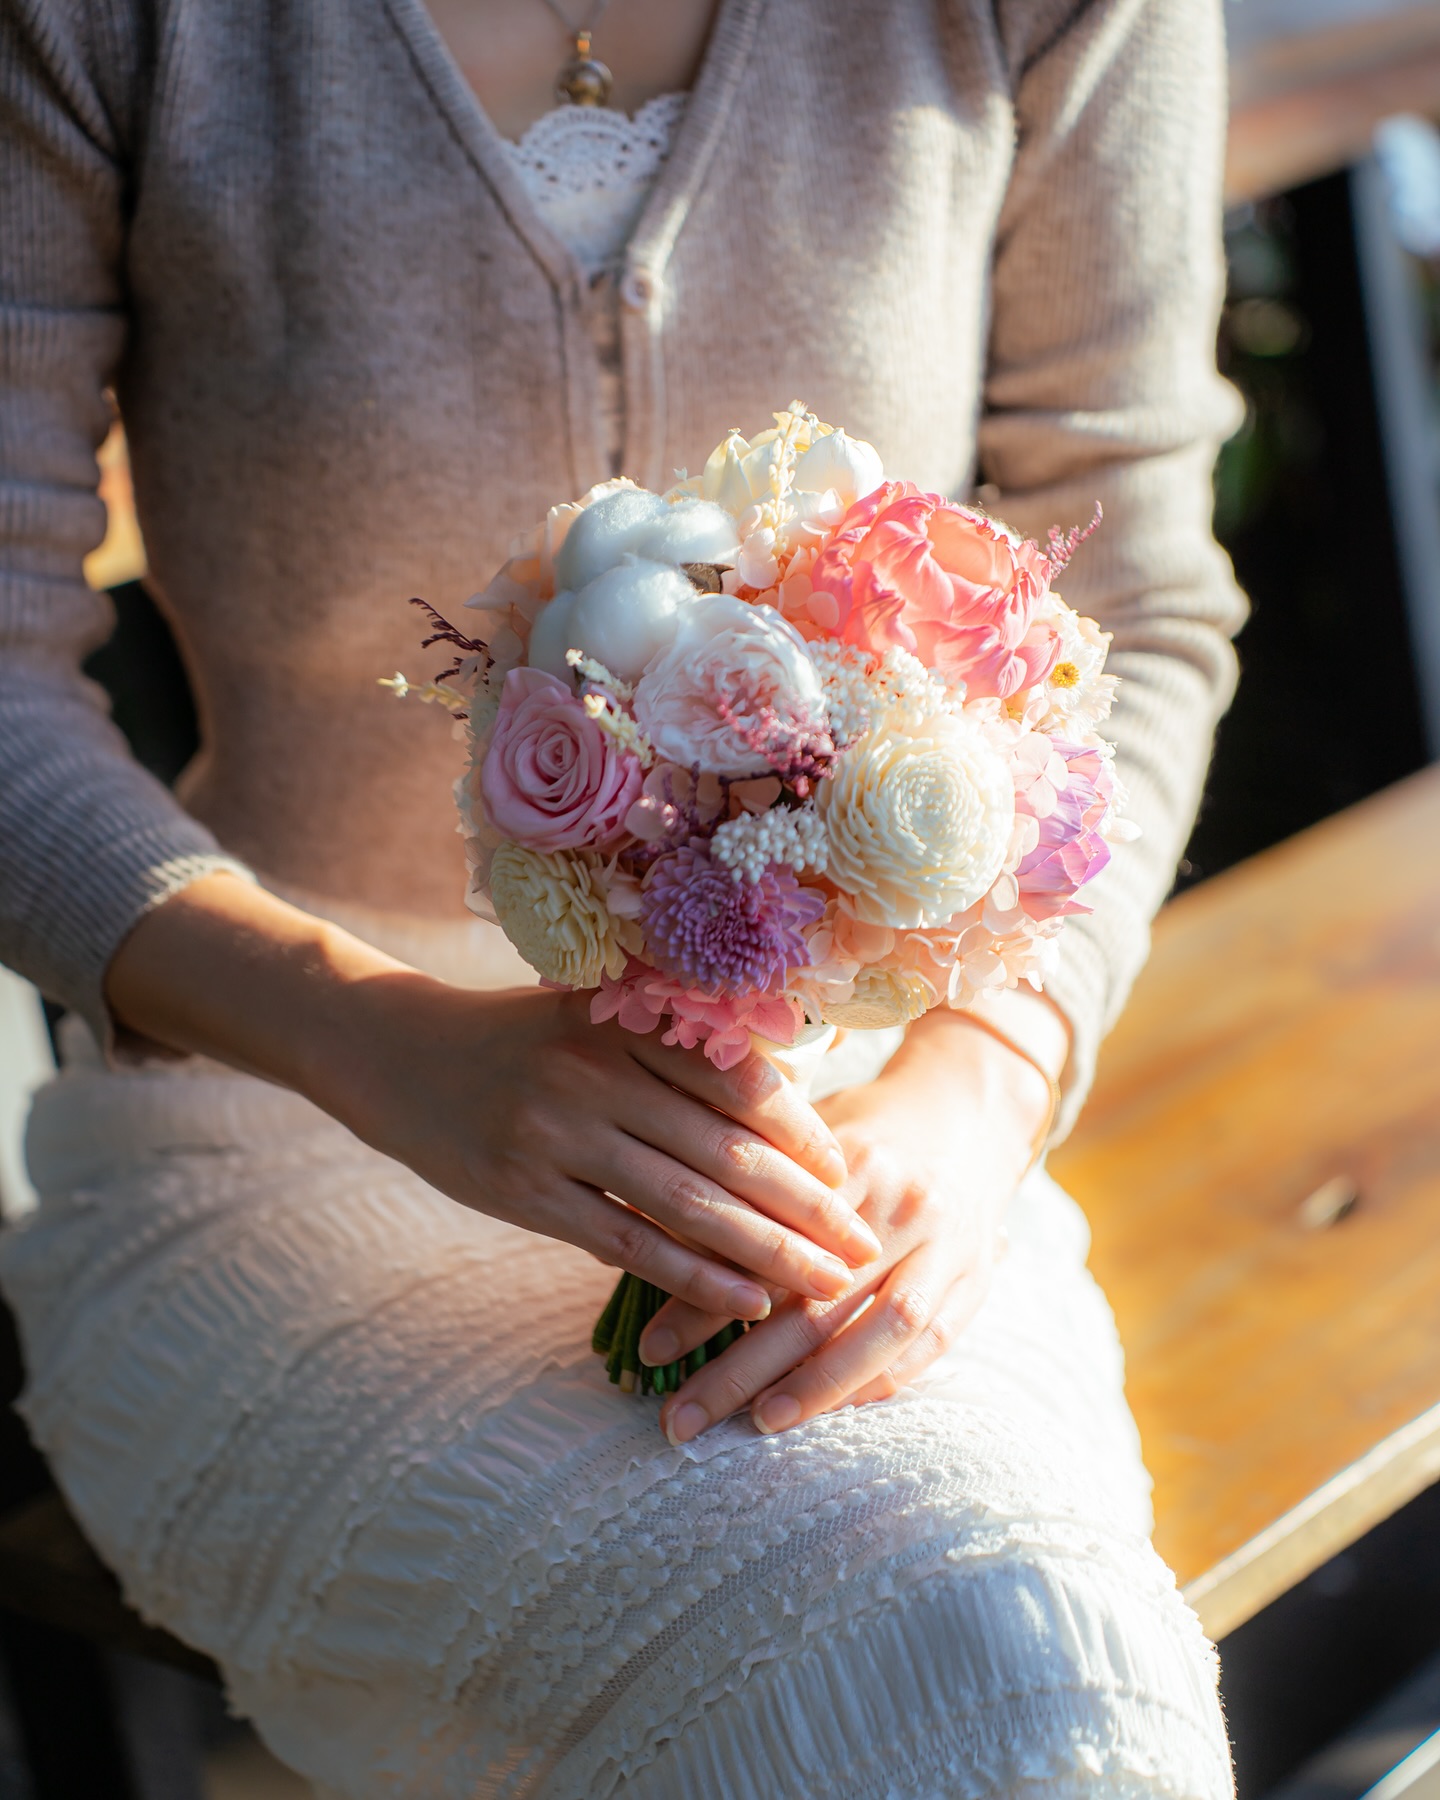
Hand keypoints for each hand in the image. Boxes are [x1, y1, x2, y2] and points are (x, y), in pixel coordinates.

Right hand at [106, 875, 878, 1320]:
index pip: (740, 1081)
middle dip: (805, 1203)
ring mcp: (557, 1133)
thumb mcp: (587, 1010)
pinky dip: (692, 1275)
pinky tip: (743, 1300)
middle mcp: (596, 1072)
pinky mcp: (523, 1190)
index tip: (848, 1173)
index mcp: (625, 1022)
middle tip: (862, 1242)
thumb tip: (775, 1089)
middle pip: (726, 1147)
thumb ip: (668, 1039)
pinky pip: (626, 1242)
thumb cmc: (510, 1036)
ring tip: (824, 1284)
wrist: (392, 1052)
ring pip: (687, 1200)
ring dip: (766, 1249)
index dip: (804, 1132)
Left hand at [640, 1002, 1062, 1442]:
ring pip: (879, 1331)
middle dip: (742, 1370)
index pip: (767, 1245)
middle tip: (682, 1419)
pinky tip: (824, 1409)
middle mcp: (903, 1205)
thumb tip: (652, 1243)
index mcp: (851, 1161)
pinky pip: (926, 1346)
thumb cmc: (863, 1128)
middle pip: (815, 1302)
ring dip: (816, 1389)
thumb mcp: (804, 1139)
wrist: (968, 1110)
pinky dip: (874, 1383)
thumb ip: (744, 1188)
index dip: (705, 1302)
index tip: (651, 1350)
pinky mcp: (973, 1280)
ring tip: (754, 1424)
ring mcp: (947, 1246)